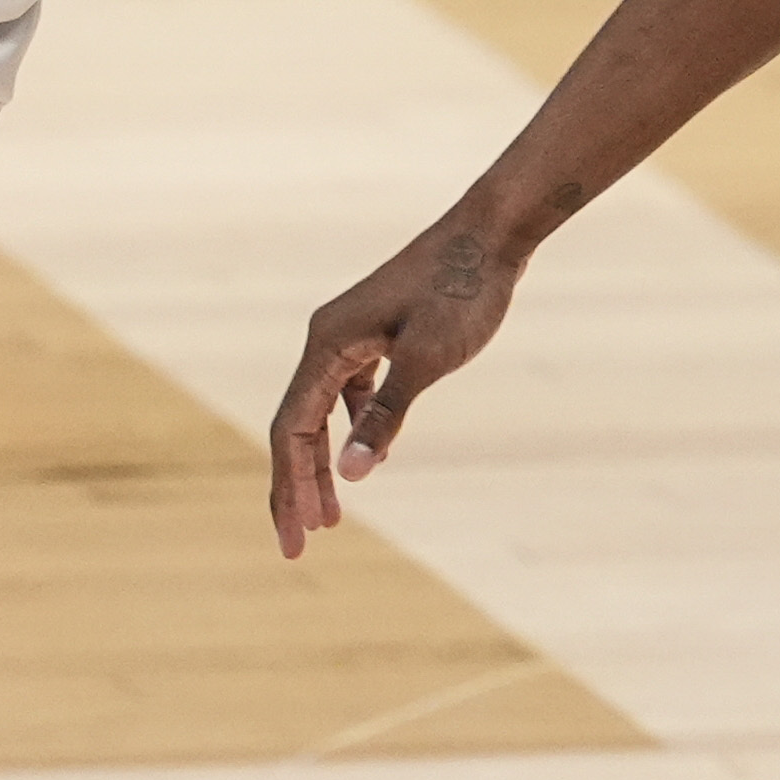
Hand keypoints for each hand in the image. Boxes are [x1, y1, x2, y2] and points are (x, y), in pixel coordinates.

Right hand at [267, 212, 527, 553]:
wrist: (490, 235)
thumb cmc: (461, 292)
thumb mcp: (427, 361)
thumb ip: (385, 418)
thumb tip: (352, 474)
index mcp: (327, 344)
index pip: (292, 432)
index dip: (289, 489)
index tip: (296, 542)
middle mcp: (326, 338)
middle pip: (298, 426)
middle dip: (297, 486)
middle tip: (300, 545)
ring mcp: (351, 335)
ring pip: (322, 412)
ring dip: (324, 463)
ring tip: (331, 516)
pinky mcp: (376, 334)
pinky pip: (348, 392)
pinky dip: (353, 430)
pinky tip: (371, 457)